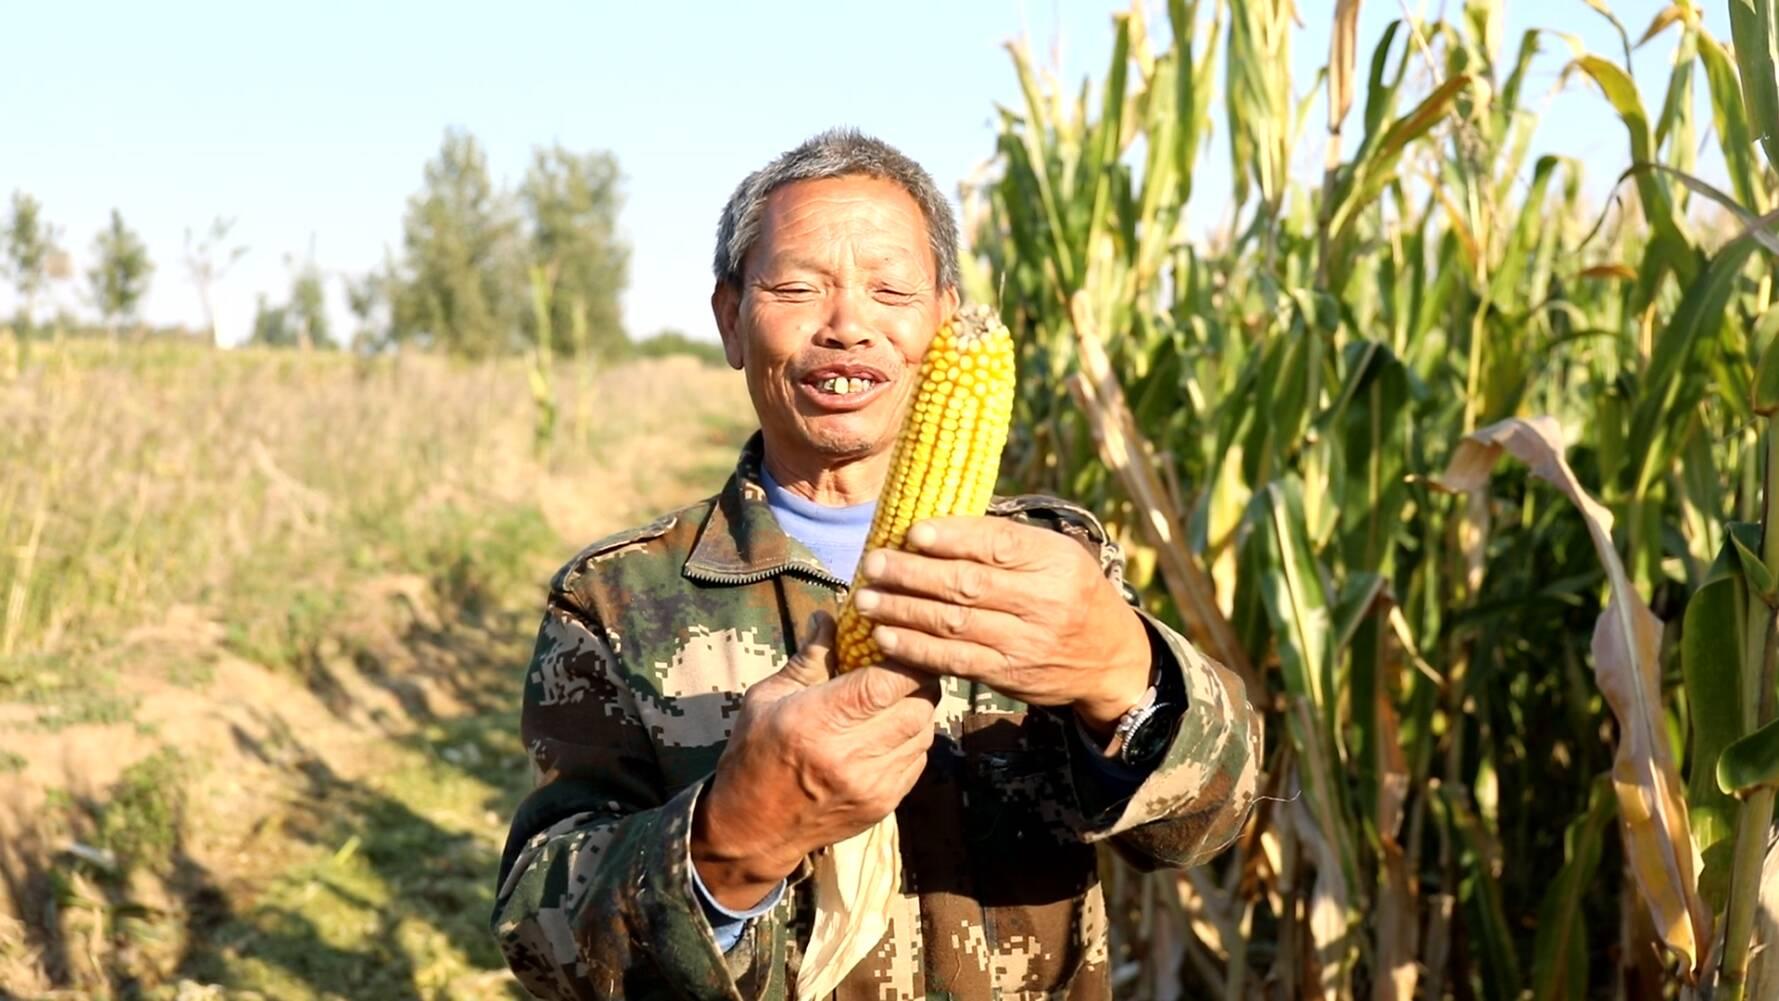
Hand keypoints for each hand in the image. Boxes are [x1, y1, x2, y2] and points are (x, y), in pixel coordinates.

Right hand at [690, 612, 937, 909]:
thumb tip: (831, 615)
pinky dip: (914, 737)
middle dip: (919, 680)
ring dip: (919, 707)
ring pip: (924, 731)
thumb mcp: (768, 697)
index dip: (903, 658)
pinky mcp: (884, 804)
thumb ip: (809, 658)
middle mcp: (850, 757)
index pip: (885, 682)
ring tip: (900, 694)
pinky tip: (893, 727)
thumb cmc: (754, 754)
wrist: (754, 830)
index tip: (902, 641)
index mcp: (817, 723)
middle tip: (906, 664)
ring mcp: (872, 785)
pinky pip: (918, 758)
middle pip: (917, 705)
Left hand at [851, 517, 1152, 738]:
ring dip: (902, 611)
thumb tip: (938, 518)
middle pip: (967, 585)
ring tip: (867, 598)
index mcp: (1055, 561)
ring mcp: (1025, 643)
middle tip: (873, 564)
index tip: (912, 532)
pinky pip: (954, 661)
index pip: (997, 544)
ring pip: (953, 625)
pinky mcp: (1009, 676)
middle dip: (912, 574)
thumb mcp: (1057, 555)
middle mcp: (1043, 602)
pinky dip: (915, 649)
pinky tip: (885, 636)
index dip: (951, 538)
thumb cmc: (1071, 592)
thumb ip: (1006, 541)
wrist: (1110, 659)